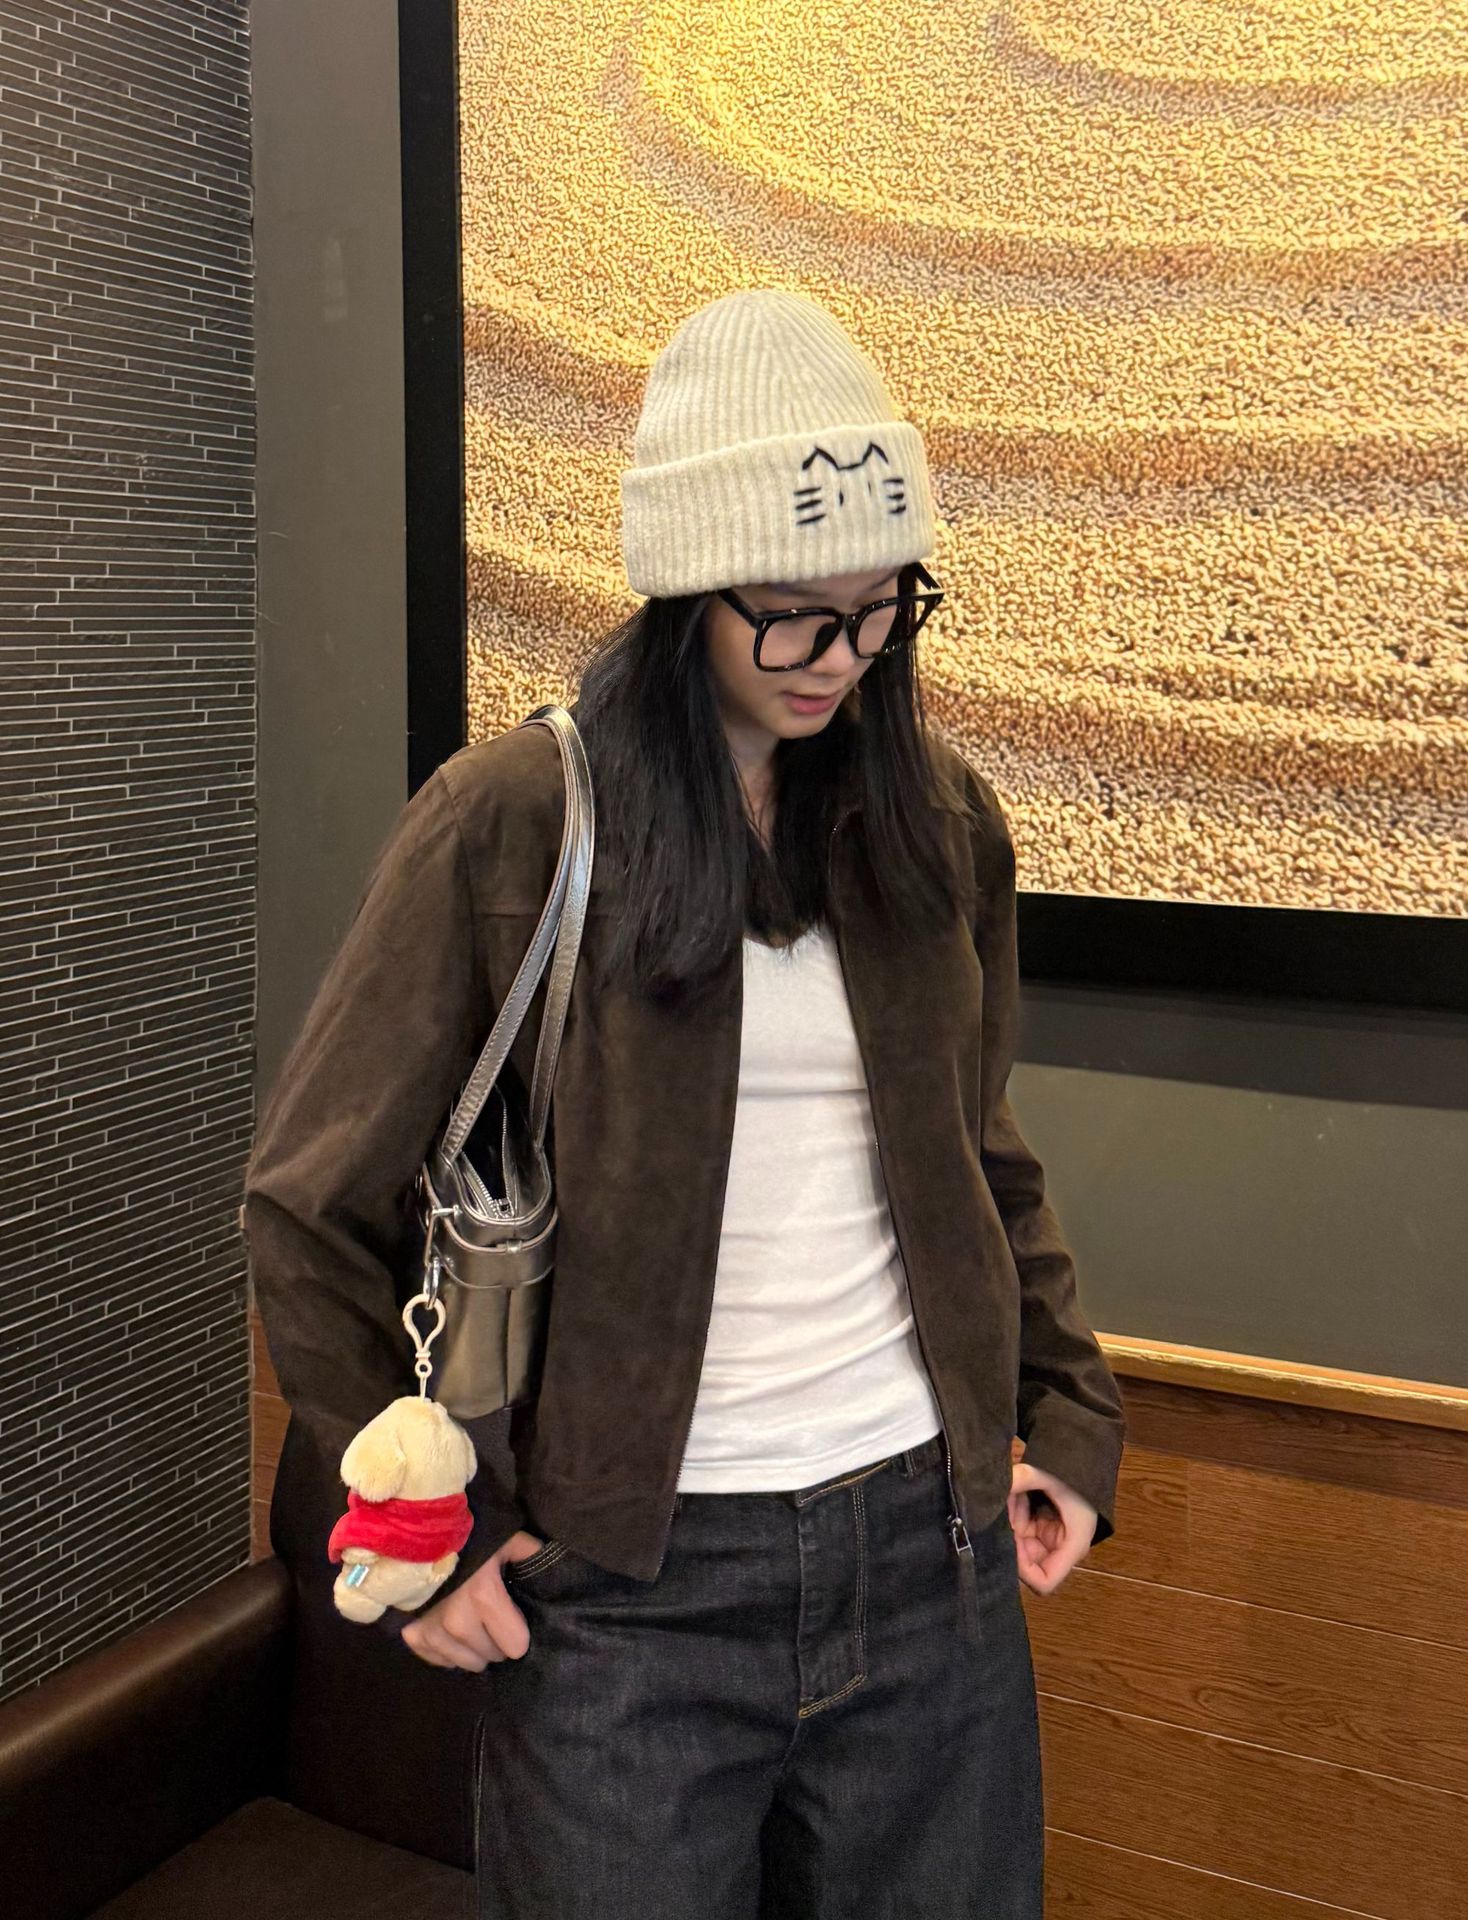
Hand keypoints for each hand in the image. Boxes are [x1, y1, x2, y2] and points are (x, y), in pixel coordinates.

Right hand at [399, 1530, 547, 1669]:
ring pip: (465, 1663)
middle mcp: (455, 1621)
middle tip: (493, 1617)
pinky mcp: (411, 1634)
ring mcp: (430, 1630)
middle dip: (497, 1641)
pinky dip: (447, 1650)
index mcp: (483, 1597)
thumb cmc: (468, 1535)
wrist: (413, 1532)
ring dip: (473, 1649)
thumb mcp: (505, 1539)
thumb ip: (532, 1556)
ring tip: (473, 1624)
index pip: (515, 1646)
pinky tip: (450, 1630)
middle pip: (491, 1656)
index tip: (514, 1615)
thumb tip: (559, 1570)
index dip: (518, 1631)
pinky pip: (438, 1660)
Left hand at [1007, 1461, 1096, 1595]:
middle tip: (1002, 1511)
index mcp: (1072, 1548)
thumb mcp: (1051, 1476)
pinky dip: (1012, 1515)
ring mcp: (1048, 1542)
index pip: (1044, 1582)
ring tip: (1010, 1497)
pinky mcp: (1040, 1532)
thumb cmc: (1076, 1480)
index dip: (1022, 1568)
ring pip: (1017, 1545)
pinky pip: (1018, 1532)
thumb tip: (999, 1480)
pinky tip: (1014, 1497)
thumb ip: (1025, 1476)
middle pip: (1025, 1563)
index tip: (1009, 1541)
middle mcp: (1059, 1551)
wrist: (1084, 1468)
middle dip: (1010, 1538)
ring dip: (1009, 1523)